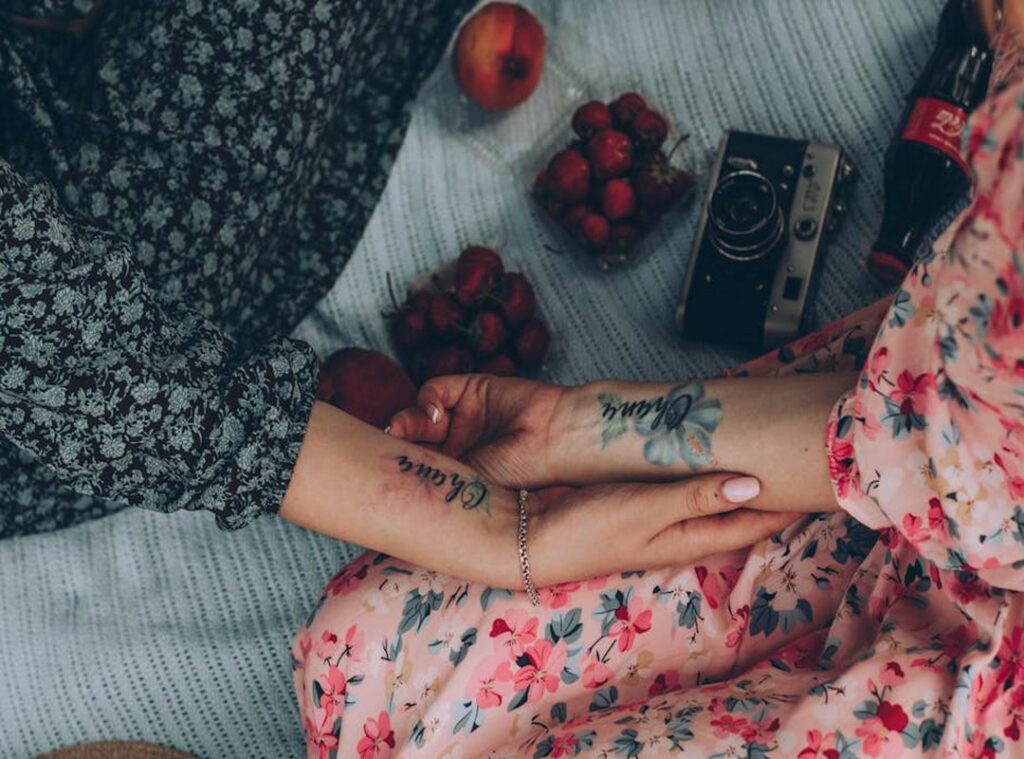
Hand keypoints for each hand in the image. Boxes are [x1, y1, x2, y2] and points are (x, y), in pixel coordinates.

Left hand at [388, 374, 570, 488]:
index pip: (417, 466)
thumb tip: (390, 479)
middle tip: (384, 449)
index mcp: (459, 474)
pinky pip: (435, 390)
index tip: (379, 471)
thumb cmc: (519, 477)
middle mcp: (459, 446)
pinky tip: (436, 415)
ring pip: (420, 414)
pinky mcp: (471, 390)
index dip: (397, 464)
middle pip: (413, 438)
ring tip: (402, 431)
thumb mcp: (466, 484)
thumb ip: (432, 474)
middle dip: (396, 441)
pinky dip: (427, 400)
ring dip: (408, 421)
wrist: (556, 442)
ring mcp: (464, 417)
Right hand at [520, 474, 798, 586]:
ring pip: (711, 496)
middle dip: (768, 490)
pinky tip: (703, 451)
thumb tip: (754, 485)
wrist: (530, 536)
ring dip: (736, 478)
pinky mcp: (638, 498)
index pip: (751, 522)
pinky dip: (702, 469)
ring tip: (762, 449)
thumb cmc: (588, 528)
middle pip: (737, 511)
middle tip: (795, 457)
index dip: (785, 505)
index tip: (818, 482)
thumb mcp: (645, 512)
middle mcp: (680, 529)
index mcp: (689, 537)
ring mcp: (659, 515)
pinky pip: (683, 484)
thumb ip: (697, 497)